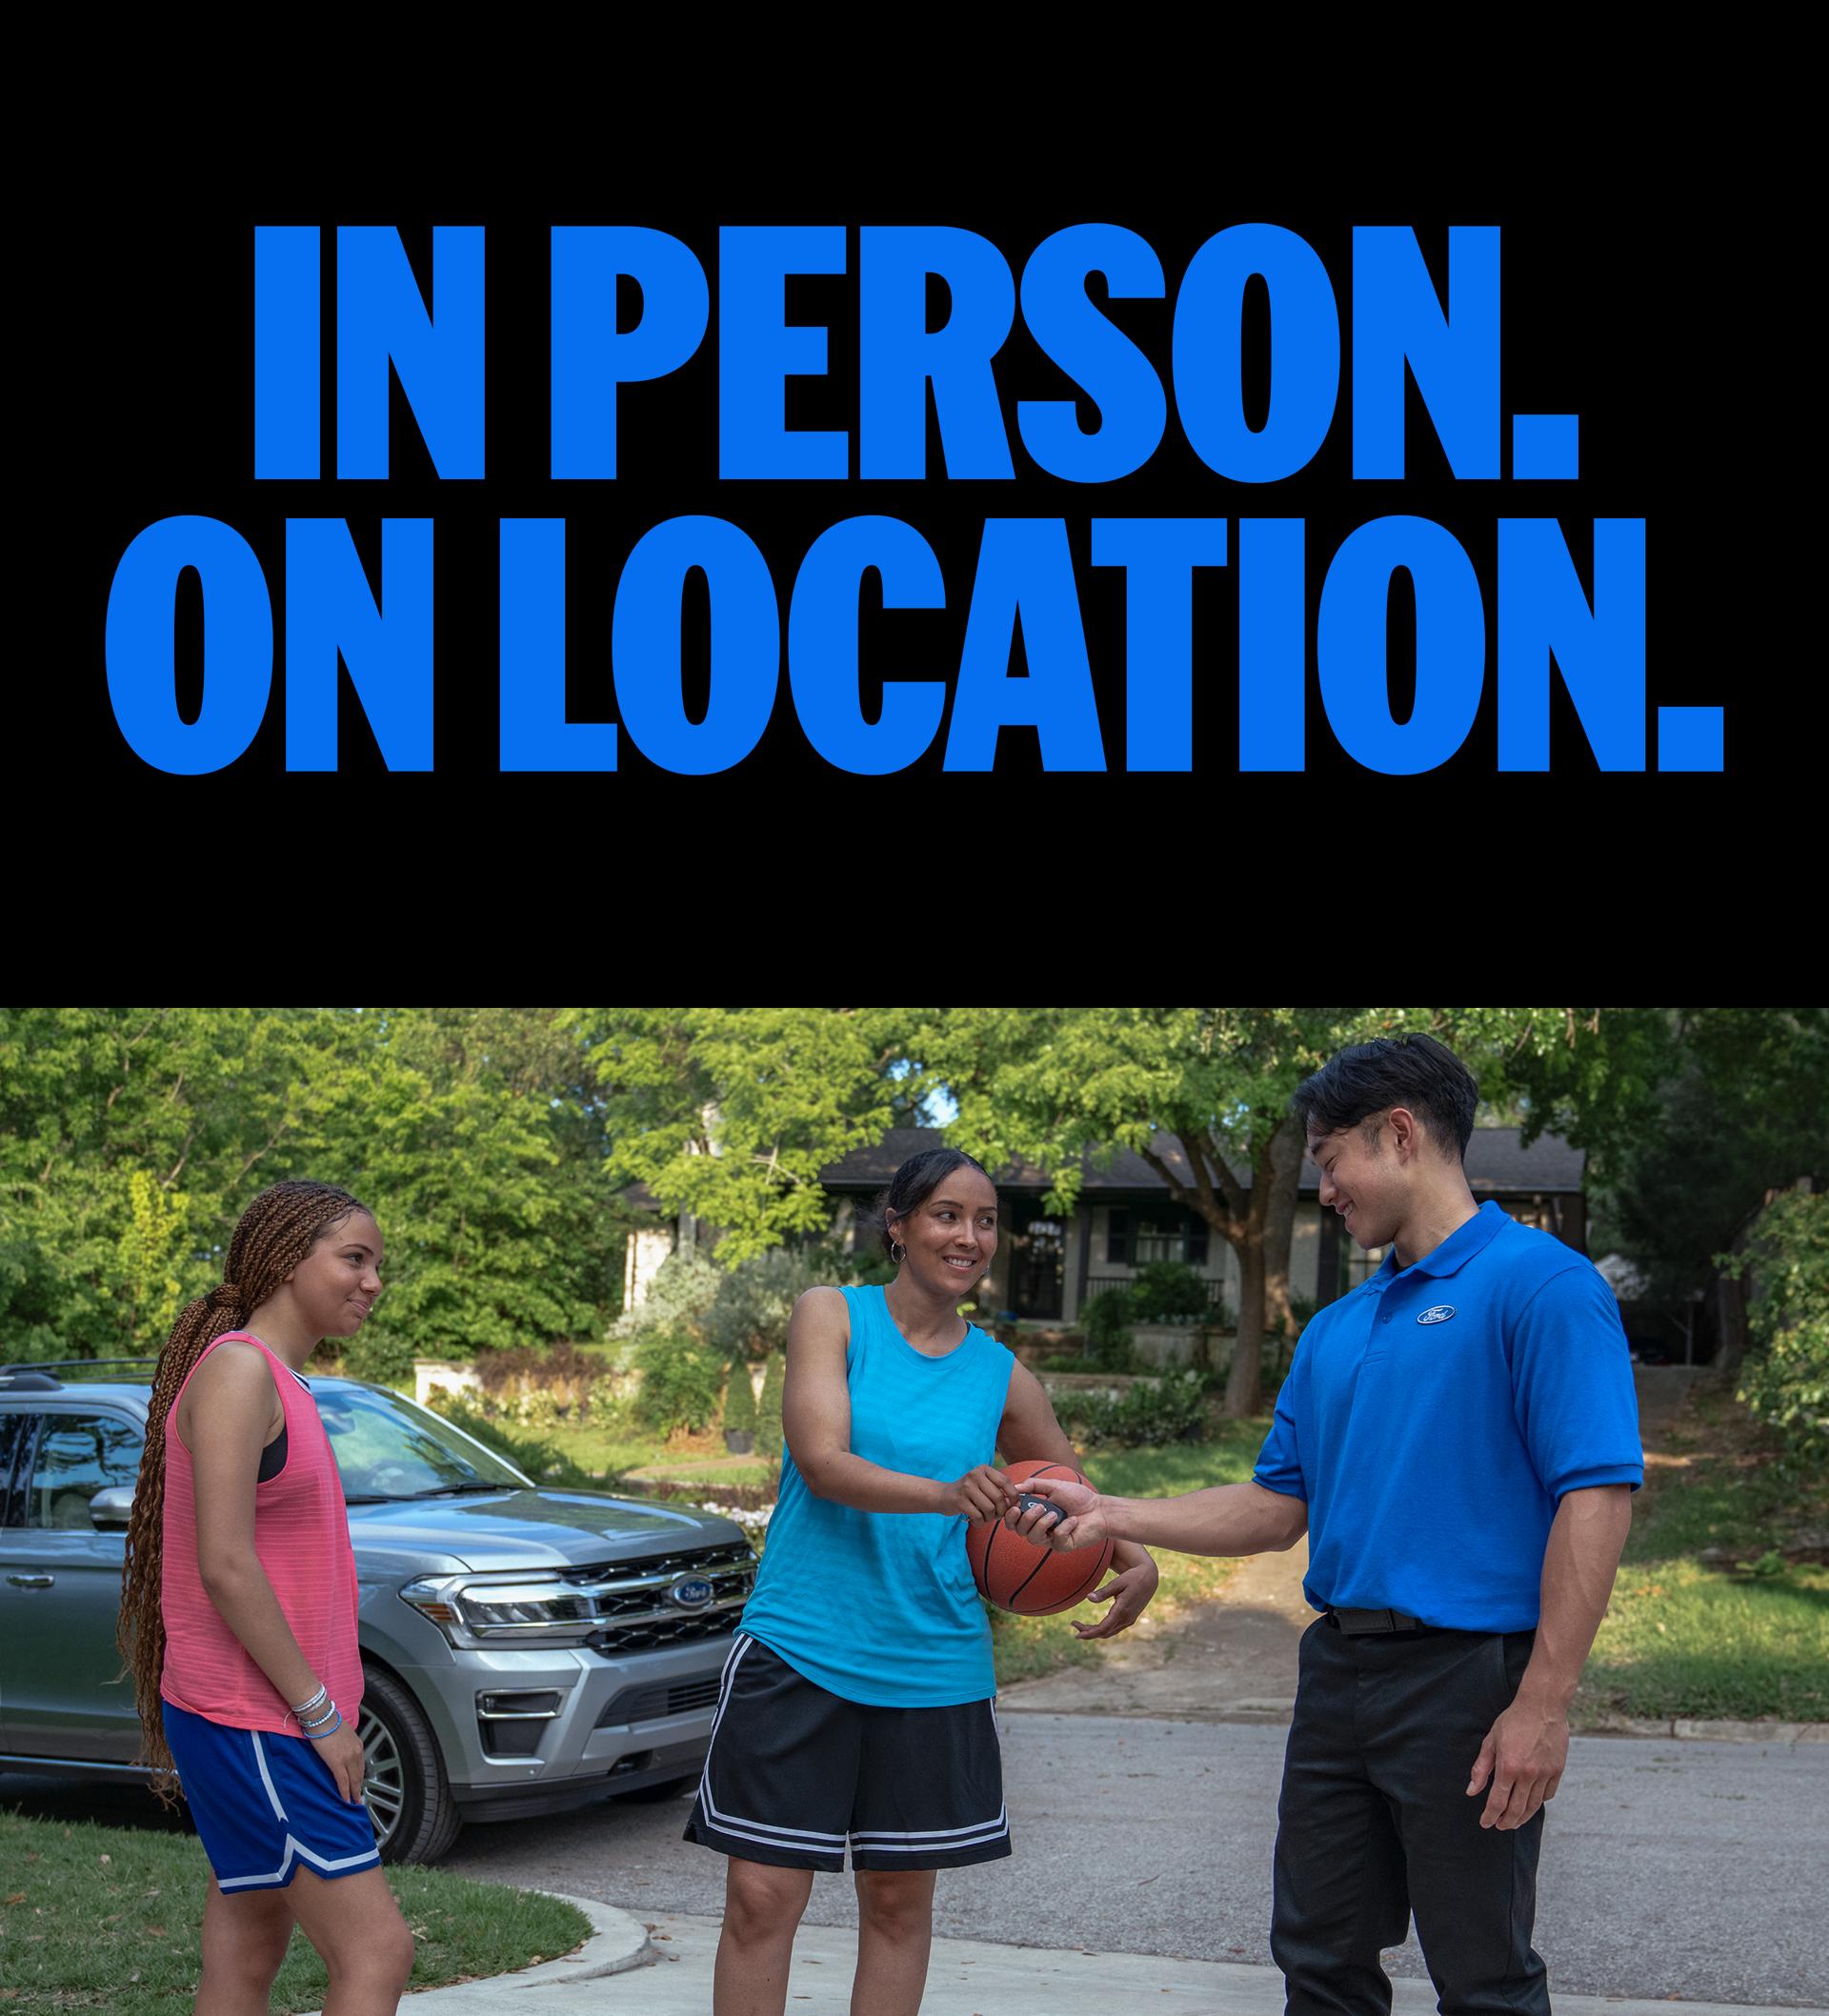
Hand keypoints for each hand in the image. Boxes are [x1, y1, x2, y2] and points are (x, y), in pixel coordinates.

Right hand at [315, 1719, 367, 1805]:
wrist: (321, 1718)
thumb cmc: (328, 1723)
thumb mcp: (342, 1734)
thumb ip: (344, 1744)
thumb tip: (340, 1752)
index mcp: (358, 1745)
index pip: (361, 1766)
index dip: (360, 1777)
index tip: (359, 1786)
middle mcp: (356, 1752)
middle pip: (359, 1774)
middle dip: (358, 1787)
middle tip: (358, 1799)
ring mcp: (348, 1758)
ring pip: (353, 1780)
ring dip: (353, 1792)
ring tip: (353, 1802)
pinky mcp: (337, 1763)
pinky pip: (343, 1782)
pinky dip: (345, 1792)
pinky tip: (345, 1800)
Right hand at [944, 1464, 1015, 1521]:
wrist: (943, 1495)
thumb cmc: (969, 1492)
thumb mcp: (983, 1484)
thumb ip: (998, 1489)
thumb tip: (1018, 1501)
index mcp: (984, 1469)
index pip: (1005, 1481)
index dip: (1013, 1495)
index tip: (1015, 1505)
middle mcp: (975, 1475)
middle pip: (998, 1498)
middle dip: (1001, 1511)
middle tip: (997, 1515)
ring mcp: (966, 1487)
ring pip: (989, 1508)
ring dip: (990, 1518)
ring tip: (985, 1517)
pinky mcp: (959, 1500)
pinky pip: (978, 1516)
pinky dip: (980, 1522)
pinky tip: (977, 1521)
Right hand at [1004, 1473, 1103, 1549]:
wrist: (1099, 1508)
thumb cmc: (1078, 1497)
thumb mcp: (1054, 1486)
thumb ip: (1034, 1485)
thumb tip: (1015, 1487)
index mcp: (1035, 1515)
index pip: (1013, 1521)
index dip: (1010, 1516)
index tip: (1015, 1505)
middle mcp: (1040, 1528)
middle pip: (1020, 1531)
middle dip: (1027, 1518)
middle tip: (1040, 1507)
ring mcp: (1051, 1539)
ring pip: (1034, 1538)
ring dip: (1042, 1524)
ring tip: (1055, 1514)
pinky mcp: (1064, 1546)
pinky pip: (1056, 1540)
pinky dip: (1064, 1528)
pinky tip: (1074, 1520)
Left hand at [1070, 1558, 1159, 1638]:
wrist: (1150, 1578)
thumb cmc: (1133, 1578)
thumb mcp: (1117, 1582)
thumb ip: (1103, 1592)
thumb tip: (1088, 1598)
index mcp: (1122, 1611)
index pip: (1103, 1628)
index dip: (1089, 1632)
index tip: (1076, 1631)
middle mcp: (1126, 1619)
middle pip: (1104, 1632)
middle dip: (1088, 1632)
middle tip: (1074, 1625)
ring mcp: (1129, 1620)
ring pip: (1109, 1632)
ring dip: (1095, 1632)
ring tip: (1081, 1627)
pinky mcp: (1130, 1618)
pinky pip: (1114, 1628)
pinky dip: (1103, 1629)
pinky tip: (1094, 1626)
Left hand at [1466, 1692, 1567, 1829]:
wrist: (1542, 1706)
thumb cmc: (1513, 1721)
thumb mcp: (1491, 1740)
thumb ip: (1481, 1768)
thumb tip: (1471, 1791)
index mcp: (1508, 1767)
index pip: (1497, 1801)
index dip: (1490, 1816)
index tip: (1485, 1823)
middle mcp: (1528, 1775)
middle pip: (1516, 1809)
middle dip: (1506, 1822)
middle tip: (1499, 1826)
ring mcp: (1545, 1774)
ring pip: (1533, 1805)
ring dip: (1522, 1817)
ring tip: (1514, 1821)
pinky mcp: (1557, 1771)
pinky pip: (1548, 1795)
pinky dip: (1538, 1802)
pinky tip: (1531, 1804)